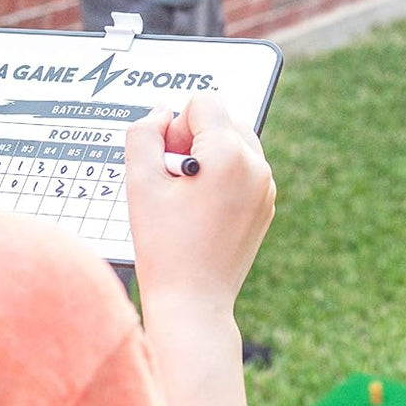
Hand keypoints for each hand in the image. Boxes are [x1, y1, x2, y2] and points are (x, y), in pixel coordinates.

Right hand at [124, 95, 275, 316]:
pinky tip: (202, 210)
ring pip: (235, 143)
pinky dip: (223, 177)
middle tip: (174, 182)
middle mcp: (256, 166)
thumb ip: (143, 134)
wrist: (193, 302)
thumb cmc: (164, 247)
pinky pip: (244, 169)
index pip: (204, 102)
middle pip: (223, 120)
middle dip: (194, 139)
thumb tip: (162, 112)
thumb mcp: (140, 183)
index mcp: (230, 155)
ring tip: (188, 196)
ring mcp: (266, 187)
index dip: (176, 127)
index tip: (168, 163)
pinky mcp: (266, 204)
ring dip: (209, 156)